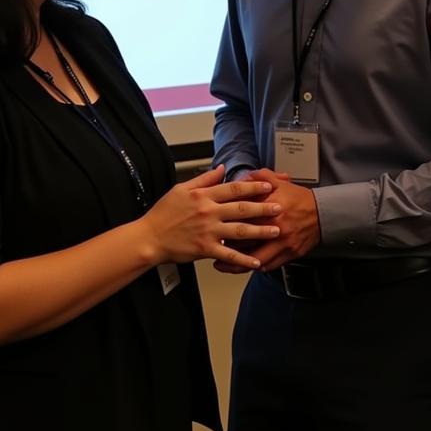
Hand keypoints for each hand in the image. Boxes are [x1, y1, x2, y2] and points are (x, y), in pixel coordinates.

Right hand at [140, 165, 279, 270]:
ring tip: (276, 231)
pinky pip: (228, 255)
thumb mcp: (181, 189)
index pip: (234, 188)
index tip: (269, 185)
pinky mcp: (205, 249)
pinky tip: (256, 262)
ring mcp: (208, 231)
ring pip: (239, 231)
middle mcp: (209, 212)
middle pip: (242, 208)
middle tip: (280, 207)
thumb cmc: (164, 213)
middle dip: (264, 207)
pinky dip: (244, 259)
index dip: (253, 186)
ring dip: (260, 231)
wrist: (149, 237)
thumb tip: (222, 168)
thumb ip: (205, 179)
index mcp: (204, 196)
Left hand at [214, 168, 319, 272]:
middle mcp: (276, 226)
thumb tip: (240, 178)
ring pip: (254, 258)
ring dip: (237, 263)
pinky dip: (255, 267)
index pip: (242, 215)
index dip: (225, 220)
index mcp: (271, 207)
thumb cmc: (300, 199)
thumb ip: (259, 178)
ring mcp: (283, 242)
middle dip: (225, 244)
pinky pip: (269, 265)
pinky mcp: (289, 253)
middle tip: (211, 245)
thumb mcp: (280, 182)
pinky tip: (245, 267)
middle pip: (244, 239)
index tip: (214, 222)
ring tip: (221, 264)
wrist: (323, 213)